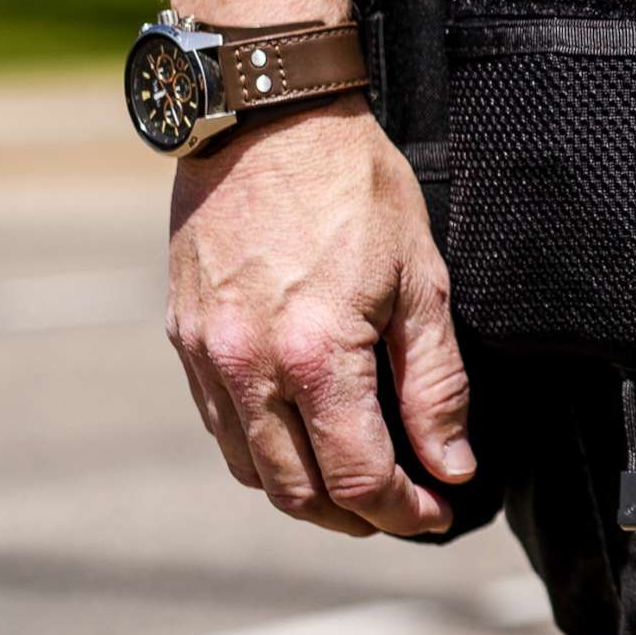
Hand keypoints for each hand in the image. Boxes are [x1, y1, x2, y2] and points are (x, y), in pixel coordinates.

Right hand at [165, 96, 471, 536]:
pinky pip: (219, 425)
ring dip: (305, 495)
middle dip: (356, 517)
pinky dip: (263, 451)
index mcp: (315, 356)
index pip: (359, 478)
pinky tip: (303, 436)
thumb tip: (452, 466)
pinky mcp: (183, 336)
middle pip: (298, 492)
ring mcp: (205, 355)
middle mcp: (248, 367)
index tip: (439, 512)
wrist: (268, 116)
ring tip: (357, 486)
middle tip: (404, 510)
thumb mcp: (423, 282)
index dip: (405, 512)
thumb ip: (436, 386)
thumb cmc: (355, 187)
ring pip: (250, 469)